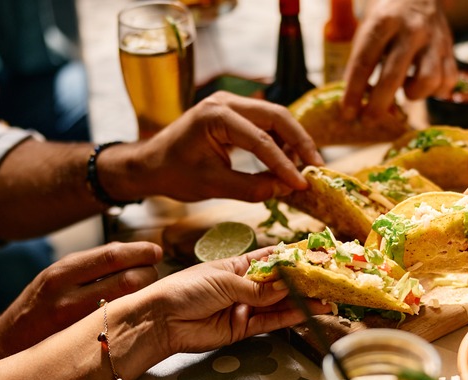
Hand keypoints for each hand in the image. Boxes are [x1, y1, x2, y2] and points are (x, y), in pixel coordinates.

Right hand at [0, 241, 161, 355]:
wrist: (7, 345)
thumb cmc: (38, 306)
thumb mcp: (57, 276)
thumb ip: (91, 264)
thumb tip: (132, 250)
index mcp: (62, 271)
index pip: (112, 255)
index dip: (141, 251)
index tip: (155, 250)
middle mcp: (67, 294)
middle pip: (128, 279)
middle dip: (149, 273)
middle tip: (153, 272)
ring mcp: (76, 321)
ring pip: (129, 302)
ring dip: (146, 294)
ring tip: (147, 291)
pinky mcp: (84, 342)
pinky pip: (120, 322)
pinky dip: (134, 312)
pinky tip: (137, 310)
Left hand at [138, 92, 323, 201]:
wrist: (150, 164)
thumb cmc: (174, 174)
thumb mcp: (213, 186)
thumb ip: (252, 188)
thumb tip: (287, 189)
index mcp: (215, 116)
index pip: (260, 140)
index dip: (284, 164)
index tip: (302, 183)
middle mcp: (225, 102)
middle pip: (276, 116)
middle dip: (300, 141)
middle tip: (317, 166)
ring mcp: (230, 104)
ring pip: (274, 118)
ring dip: (292, 141)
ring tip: (302, 167)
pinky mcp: (234, 113)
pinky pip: (264, 123)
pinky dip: (279, 141)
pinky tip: (286, 161)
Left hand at [151, 247, 331, 353]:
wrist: (161, 320)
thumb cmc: (185, 289)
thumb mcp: (224, 281)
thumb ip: (258, 288)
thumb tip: (287, 285)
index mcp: (236, 266)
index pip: (269, 259)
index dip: (290, 256)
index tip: (313, 253)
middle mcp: (243, 286)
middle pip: (279, 283)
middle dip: (302, 282)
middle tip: (326, 279)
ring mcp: (244, 307)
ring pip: (279, 304)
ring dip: (302, 301)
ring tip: (326, 299)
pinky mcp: (242, 328)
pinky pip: (271, 321)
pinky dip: (289, 317)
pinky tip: (307, 311)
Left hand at [342, 0, 455, 118]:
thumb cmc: (387, 20)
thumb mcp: (368, 31)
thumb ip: (364, 65)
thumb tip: (358, 106)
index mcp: (383, 23)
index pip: (364, 63)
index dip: (354, 92)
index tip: (347, 113)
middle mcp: (410, 30)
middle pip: (393, 76)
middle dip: (378, 105)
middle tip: (369, 120)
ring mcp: (434, 40)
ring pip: (428, 80)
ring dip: (414, 94)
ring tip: (406, 91)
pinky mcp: (451, 49)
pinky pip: (448, 80)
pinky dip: (436, 91)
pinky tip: (425, 86)